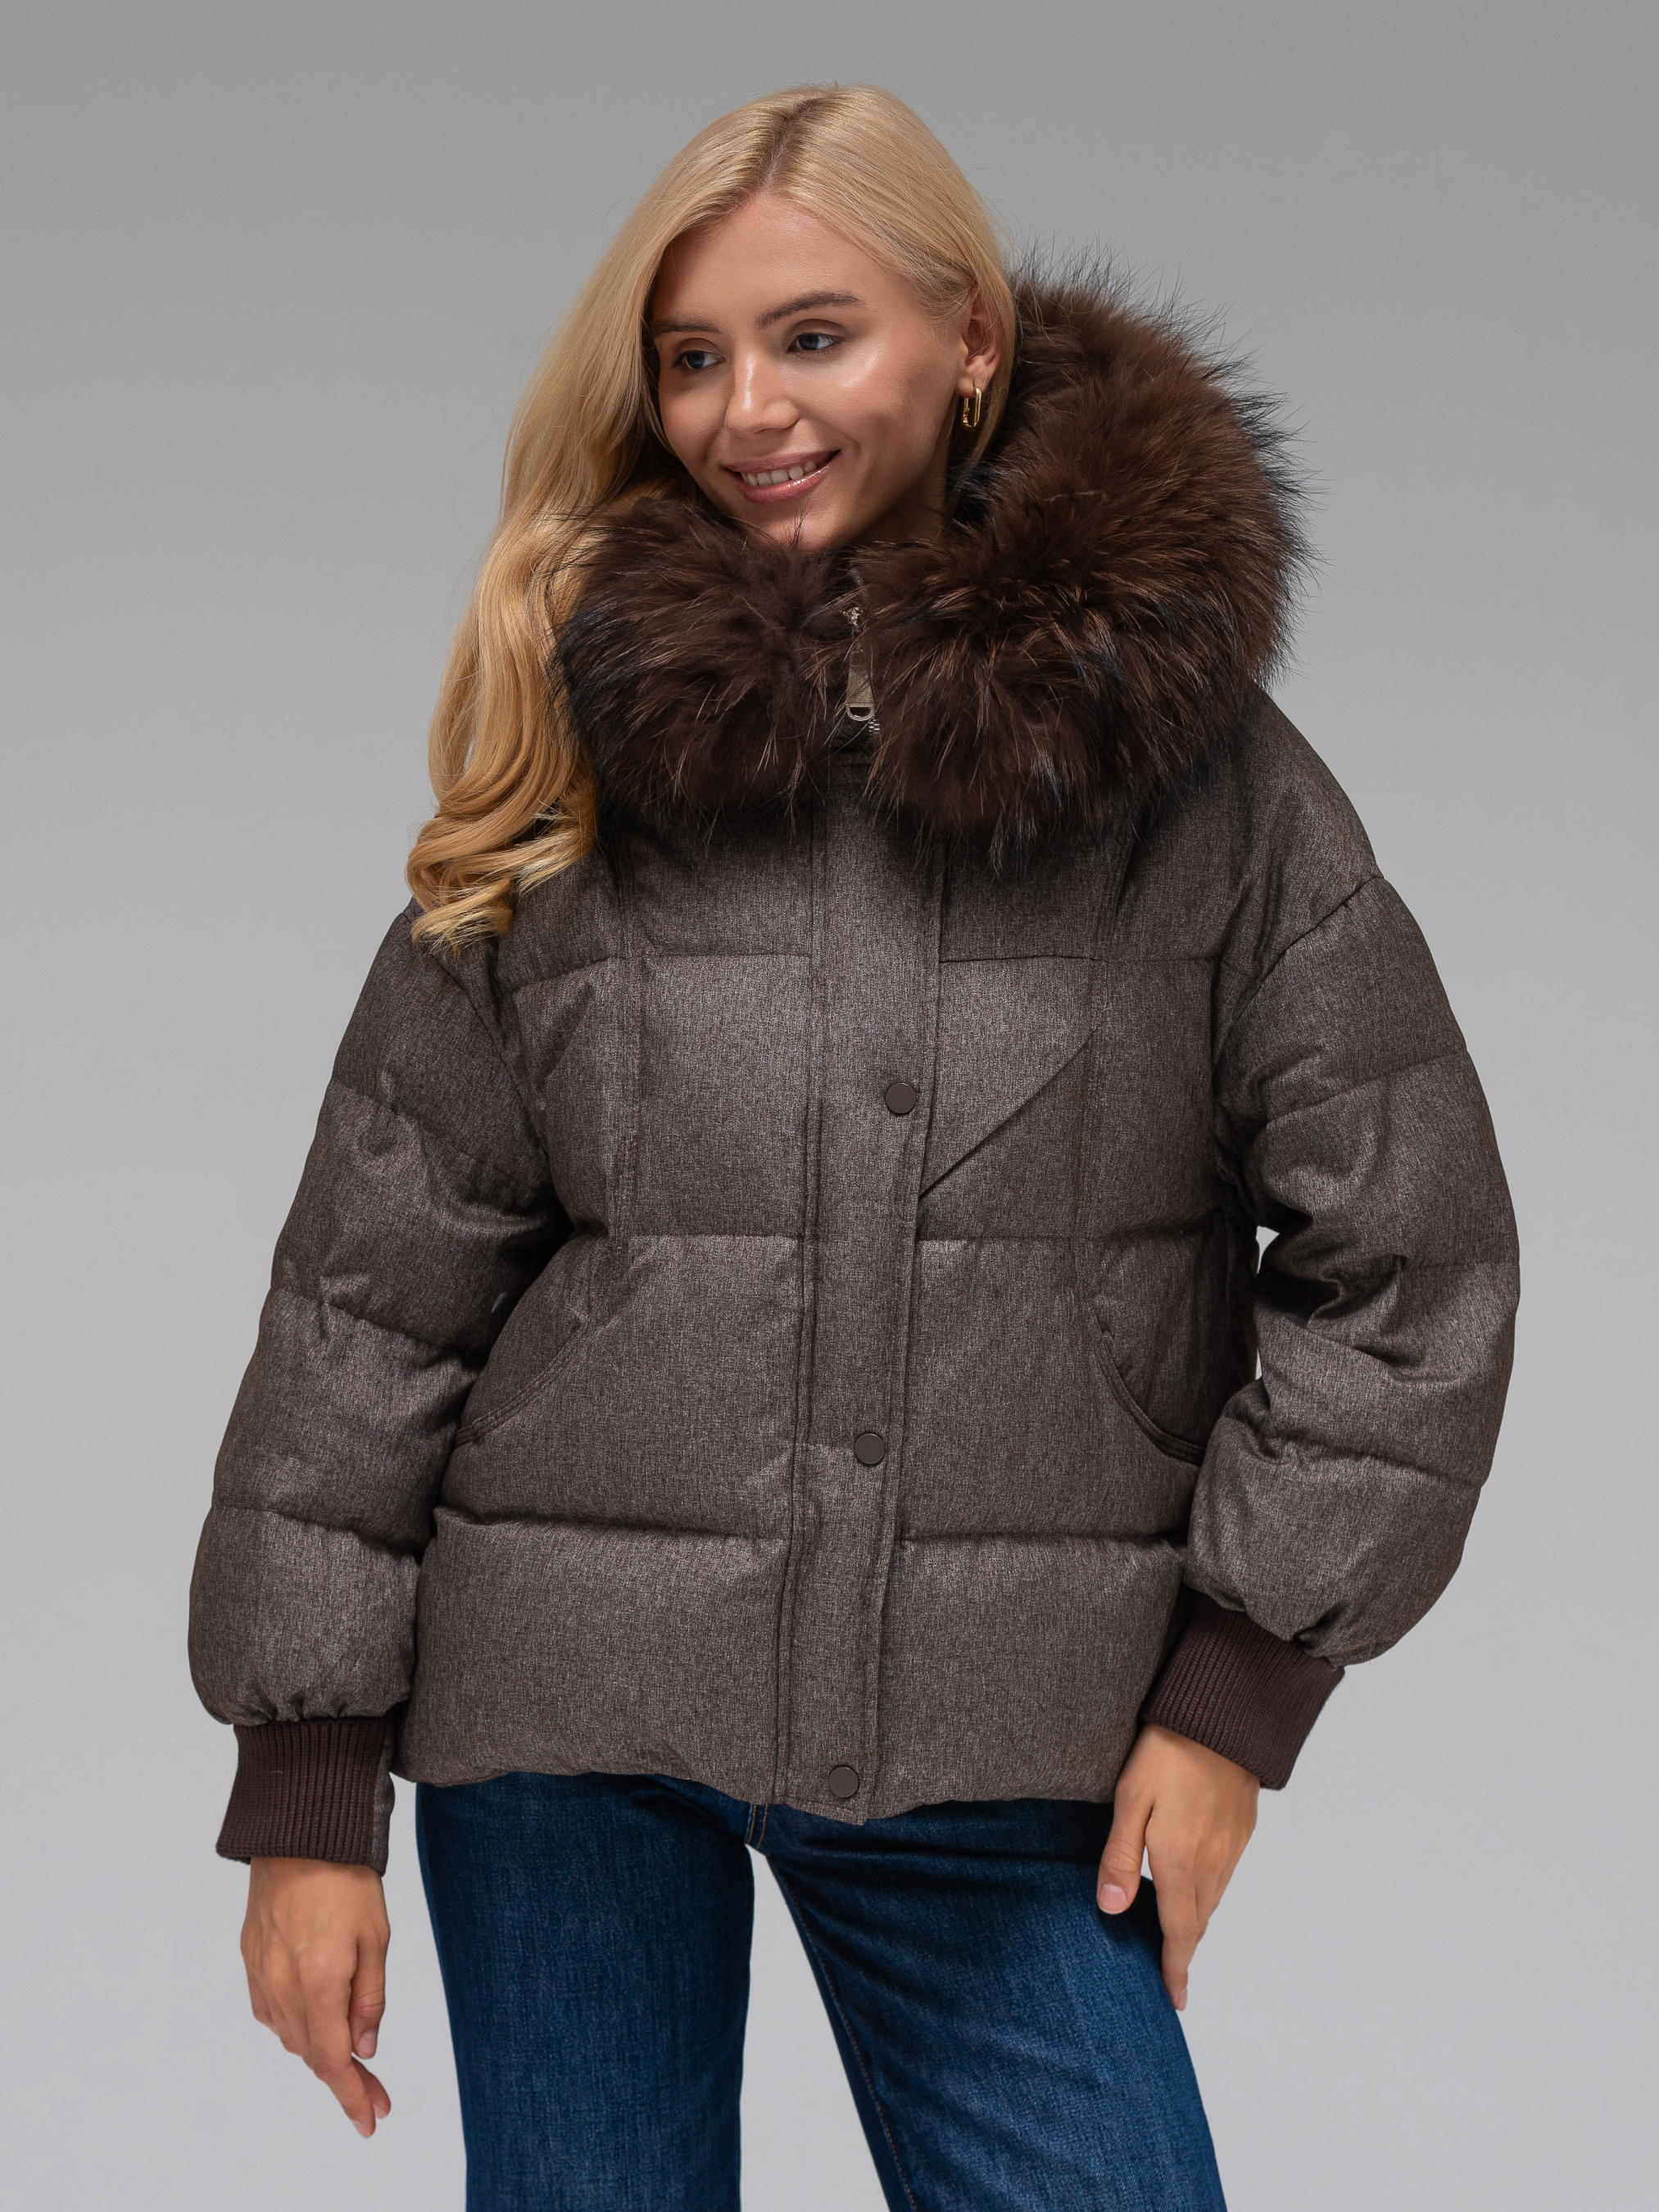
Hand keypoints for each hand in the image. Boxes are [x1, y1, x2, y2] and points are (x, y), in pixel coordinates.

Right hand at [241, 1857, 391, 2135]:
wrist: (300, 1828)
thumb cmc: (347, 1875)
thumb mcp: (376, 1935)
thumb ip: (369, 1998)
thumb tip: (363, 2050)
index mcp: (318, 1980)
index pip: (333, 2060)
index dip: (352, 2096)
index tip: (371, 2121)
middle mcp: (281, 1984)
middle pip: (310, 2054)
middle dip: (343, 2081)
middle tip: (374, 2096)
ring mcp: (260, 1972)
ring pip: (289, 2035)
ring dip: (318, 2053)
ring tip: (349, 2060)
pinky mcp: (249, 1956)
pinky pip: (270, 2010)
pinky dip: (294, 2026)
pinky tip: (313, 2023)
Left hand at [1096, 1723, 1258, 2010]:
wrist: (1224, 1713)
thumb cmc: (1168, 1750)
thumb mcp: (1130, 1798)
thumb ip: (1120, 1856)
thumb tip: (1111, 1909)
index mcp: (1180, 1859)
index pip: (1179, 1931)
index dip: (1175, 1967)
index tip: (1174, 1999)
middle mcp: (1212, 1860)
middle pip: (1199, 1921)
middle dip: (1184, 1950)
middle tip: (1170, 1973)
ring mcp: (1232, 1844)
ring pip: (1214, 1898)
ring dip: (1197, 1922)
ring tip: (1177, 1936)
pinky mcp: (1244, 1826)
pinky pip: (1226, 1874)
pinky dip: (1210, 1892)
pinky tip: (1196, 1885)